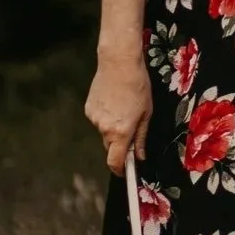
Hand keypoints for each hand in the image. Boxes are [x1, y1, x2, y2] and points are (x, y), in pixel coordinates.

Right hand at [84, 47, 152, 174]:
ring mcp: (94, 119)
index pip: (115, 162)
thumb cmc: (138, 86)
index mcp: (121, 132)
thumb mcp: (147, 113)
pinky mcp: (88, 109)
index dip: (120, 170)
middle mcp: (104, 128)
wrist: (118, 63)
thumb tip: (140, 156)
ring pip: (104, 132)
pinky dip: (106, 116)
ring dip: (113, 127)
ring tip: (123, 107)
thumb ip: (141, 137)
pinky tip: (113, 101)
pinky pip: (98, 120)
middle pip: (110, 146)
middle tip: (131, 127)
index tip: (126, 171)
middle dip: (120, 143)